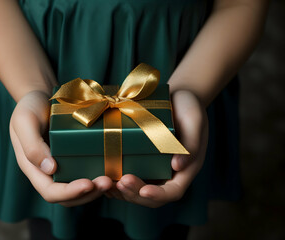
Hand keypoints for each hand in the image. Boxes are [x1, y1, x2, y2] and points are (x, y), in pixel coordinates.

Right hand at [9, 91, 112, 206]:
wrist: (39, 96)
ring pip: (78, 190)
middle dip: (88, 194)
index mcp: (33, 168)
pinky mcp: (73, 159)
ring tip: (112, 180)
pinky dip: (97, 178)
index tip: (88, 184)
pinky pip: (85, 174)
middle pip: (67, 197)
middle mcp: (47, 172)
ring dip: (96, 190)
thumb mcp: (25, 122)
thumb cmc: (29, 107)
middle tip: (108, 182)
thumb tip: (50, 169)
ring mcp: (61, 167)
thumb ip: (32, 145)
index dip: (69, 192)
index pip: (50, 192)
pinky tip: (112, 173)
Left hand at [105, 90, 208, 207]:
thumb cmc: (188, 107)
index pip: (173, 191)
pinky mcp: (140, 160)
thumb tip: (178, 166)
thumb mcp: (194, 120)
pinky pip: (128, 176)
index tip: (144, 191)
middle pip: (151, 197)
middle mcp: (168, 174)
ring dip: (122, 191)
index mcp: (185, 168)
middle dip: (134, 193)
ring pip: (136, 191)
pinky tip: (103, 176)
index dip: (159, 195)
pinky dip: (115, 181)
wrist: (177, 98)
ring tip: (108, 183)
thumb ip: (191, 143)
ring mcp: (153, 169)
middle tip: (120, 183)